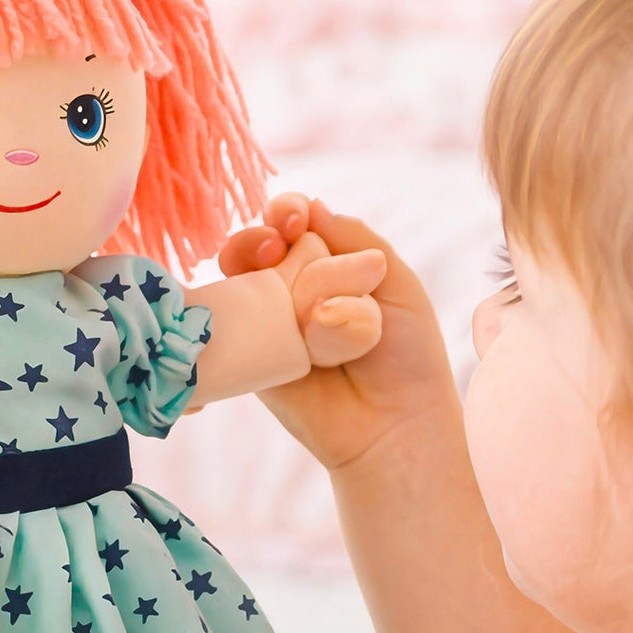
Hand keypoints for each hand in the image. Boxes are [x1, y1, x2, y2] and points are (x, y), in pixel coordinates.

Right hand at [220, 197, 457, 471]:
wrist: (393, 425)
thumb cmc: (407, 357)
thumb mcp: (397, 283)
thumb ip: (356, 240)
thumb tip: (311, 207)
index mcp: (329, 266)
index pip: (295, 224)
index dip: (288, 213)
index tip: (296, 219)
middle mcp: (293, 290)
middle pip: (259, 245)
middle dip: (263, 235)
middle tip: (278, 242)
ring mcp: (268, 323)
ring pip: (238, 278)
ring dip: (247, 265)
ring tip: (268, 270)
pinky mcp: (249, 357)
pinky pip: (226, 324)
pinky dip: (232, 310)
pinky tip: (249, 308)